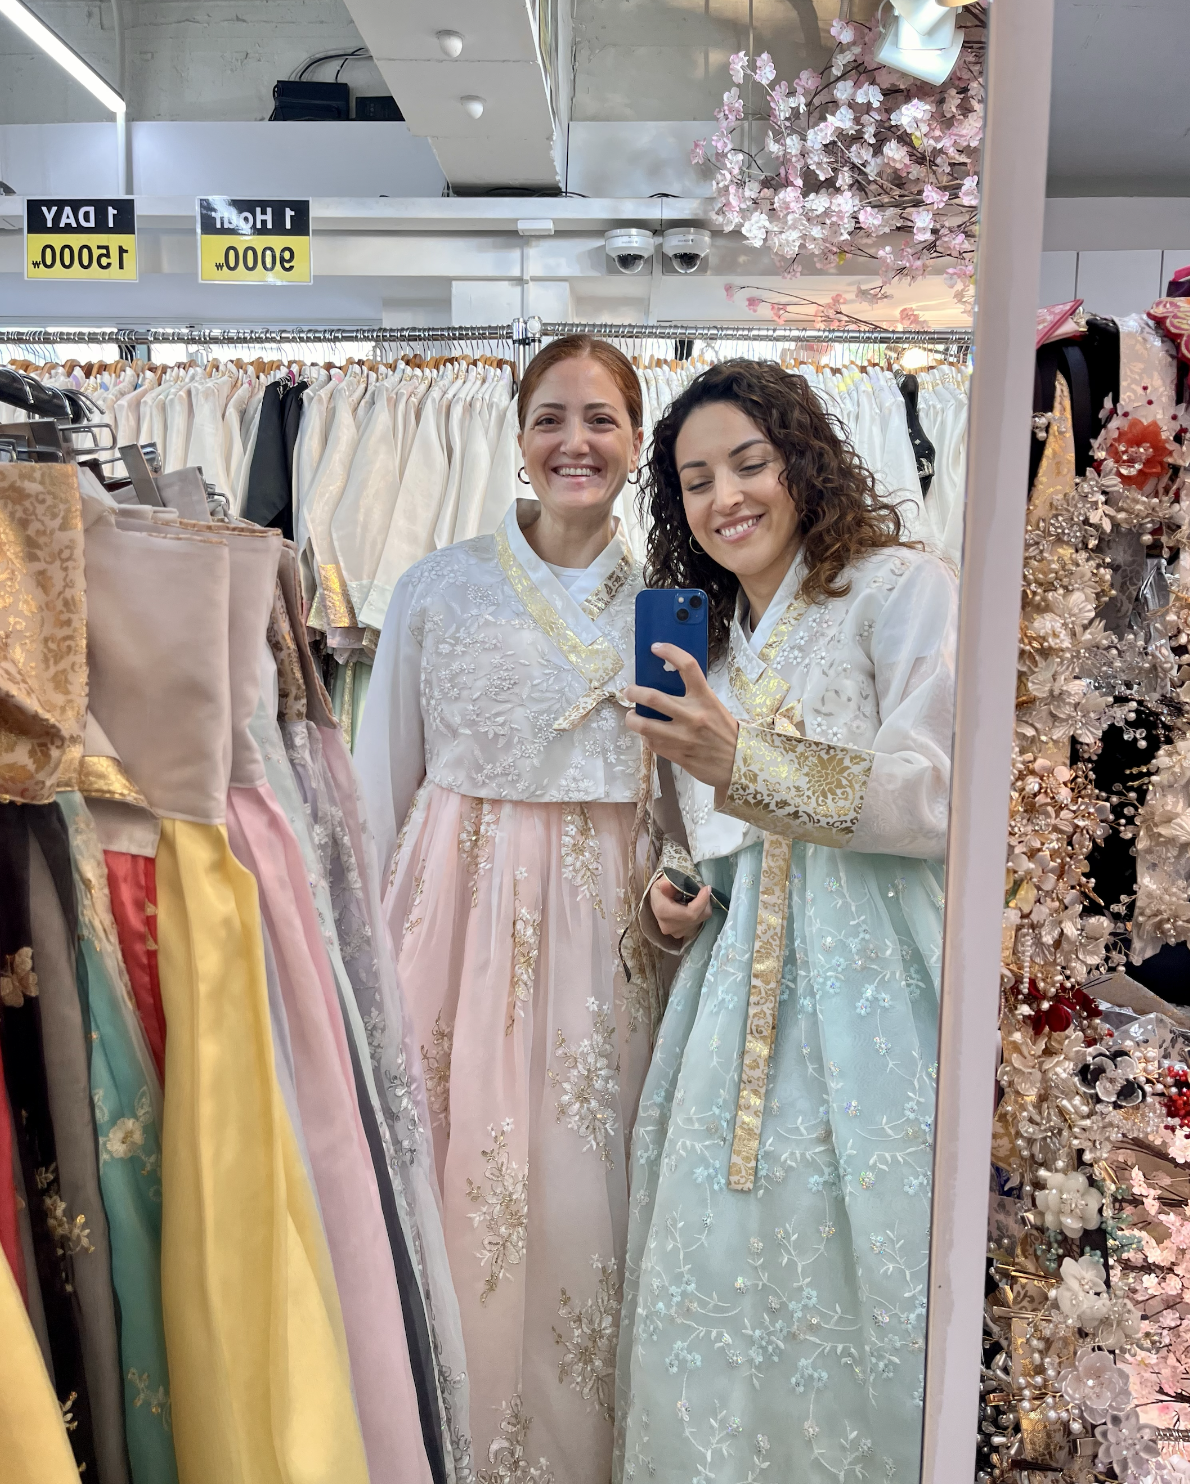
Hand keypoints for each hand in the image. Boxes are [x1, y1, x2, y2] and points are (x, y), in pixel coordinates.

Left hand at [625, 644, 739, 792]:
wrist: (738, 765)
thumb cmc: (725, 733)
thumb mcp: (714, 708)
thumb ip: (693, 698)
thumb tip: (665, 687)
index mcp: (705, 699)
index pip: (688, 667)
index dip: (670, 652)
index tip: (656, 647)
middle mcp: (693, 715)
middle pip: (653, 698)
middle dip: (634, 692)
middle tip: (629, 691)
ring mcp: (683, 737)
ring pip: (645, 725)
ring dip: (632, 719)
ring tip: (632, 716)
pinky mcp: (677, 755)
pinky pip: (652, 743)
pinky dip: (647, 737)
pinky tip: (649, 735)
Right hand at [650, 875, 711, 940]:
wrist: (657, 903)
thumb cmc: (660, 890)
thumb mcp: (662, 882)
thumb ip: (667, 884)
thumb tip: (665, 885)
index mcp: (663, 912)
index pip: (690, 913)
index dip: (702, 901)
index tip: (706, 888)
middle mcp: (669, 926)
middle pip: (697, 916)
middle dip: (704, 902)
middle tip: (702, 890)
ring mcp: (676, 933)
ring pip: (700, 919)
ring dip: (703, 907)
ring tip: (697, 897)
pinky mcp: (682, 934)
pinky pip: (698, 922)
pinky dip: (700, 913)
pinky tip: (693, 906)